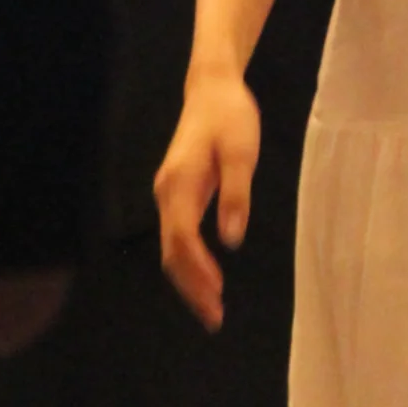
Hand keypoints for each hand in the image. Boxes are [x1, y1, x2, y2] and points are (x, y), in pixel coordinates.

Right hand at [154, 71, 260, 329]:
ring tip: (212, 306)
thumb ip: (236, 195)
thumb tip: (232, 240)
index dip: (197, 272)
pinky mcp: (178, 192)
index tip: (216, 297)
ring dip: (189, 278)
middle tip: (215, 318)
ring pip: (172, 247)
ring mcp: (169, 193)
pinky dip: (190, 261)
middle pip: (171, 251)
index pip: (182, 239)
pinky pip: (178, 236)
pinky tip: (207, 276)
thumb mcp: (241, 153)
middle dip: (191, 287)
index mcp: (179, 184)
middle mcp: (166, 193)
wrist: (212, 88)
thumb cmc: (230, 117)